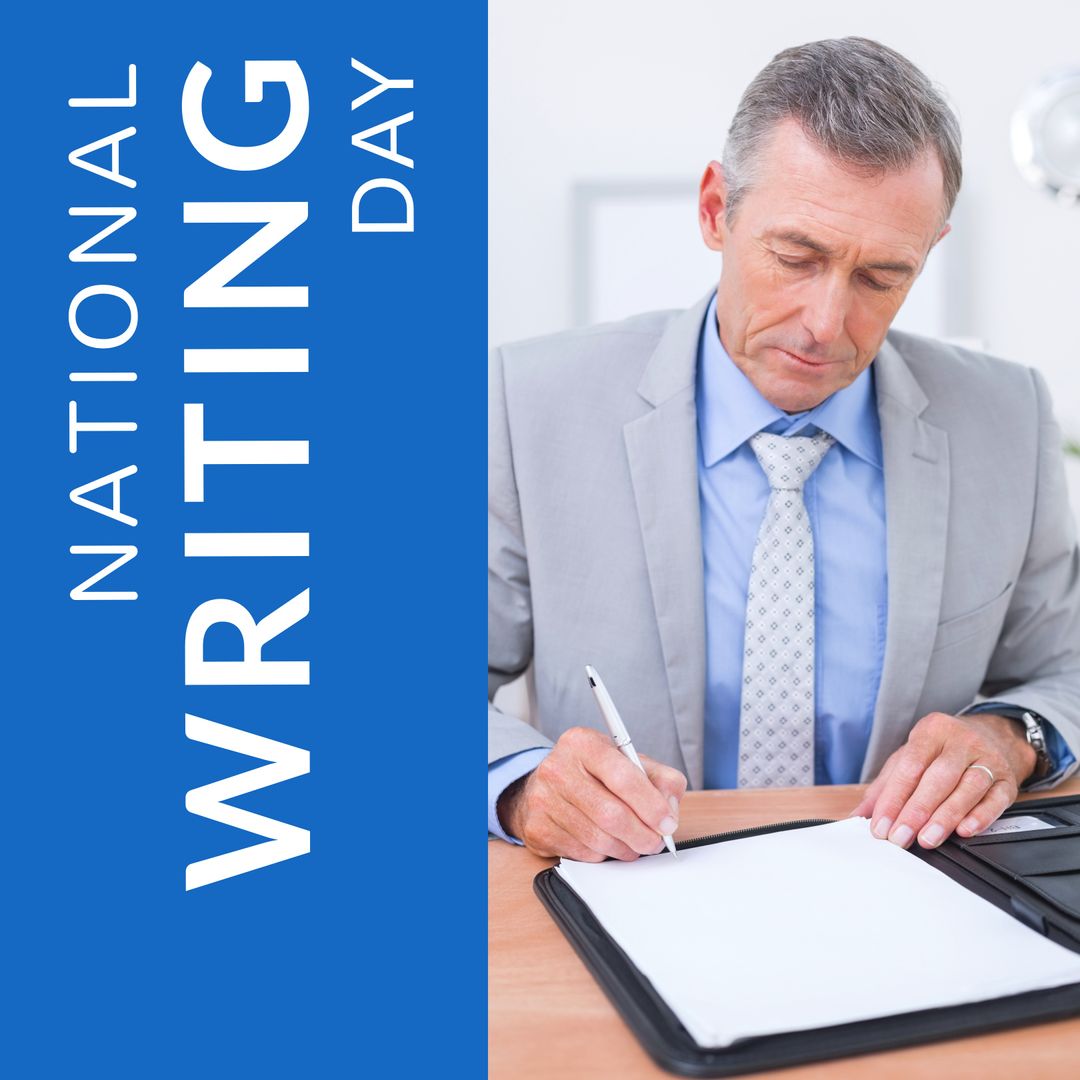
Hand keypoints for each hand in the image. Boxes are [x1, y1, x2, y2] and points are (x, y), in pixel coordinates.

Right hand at [497, 726, 686, 860]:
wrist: (548, 785)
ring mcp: (543, 799)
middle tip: (655, 842)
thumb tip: (669, 812)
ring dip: (625, 849)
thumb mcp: (629, 763)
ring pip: (598, 839)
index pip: (623, 776)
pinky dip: (603, 854)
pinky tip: (606, 842)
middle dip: (642, 835)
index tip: (667, 824)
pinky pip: (582, 853)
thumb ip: (661, 780)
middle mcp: (558, 768)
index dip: (651, 805)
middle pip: (611, 814)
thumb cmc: (594, 774)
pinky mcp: (538, 828)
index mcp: (583, 743)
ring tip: (634, 843)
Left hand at [850, 712, 1035, 848]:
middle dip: (917, 810)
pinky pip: (996, 800)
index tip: (881, 825)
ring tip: (927, 839)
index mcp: (932, 731)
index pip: (910, 766)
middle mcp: (962, 742)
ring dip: (946, 817)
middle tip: (900, 837)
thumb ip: (884, 786)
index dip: (894, 798)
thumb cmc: (942, 750)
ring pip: (968, 788)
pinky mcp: (1007, 780)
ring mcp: (988, 760)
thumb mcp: (909, 756)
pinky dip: (980, 817)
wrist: (993, 736)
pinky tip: (964, 830)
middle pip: (938, 777)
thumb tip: (860, 815)